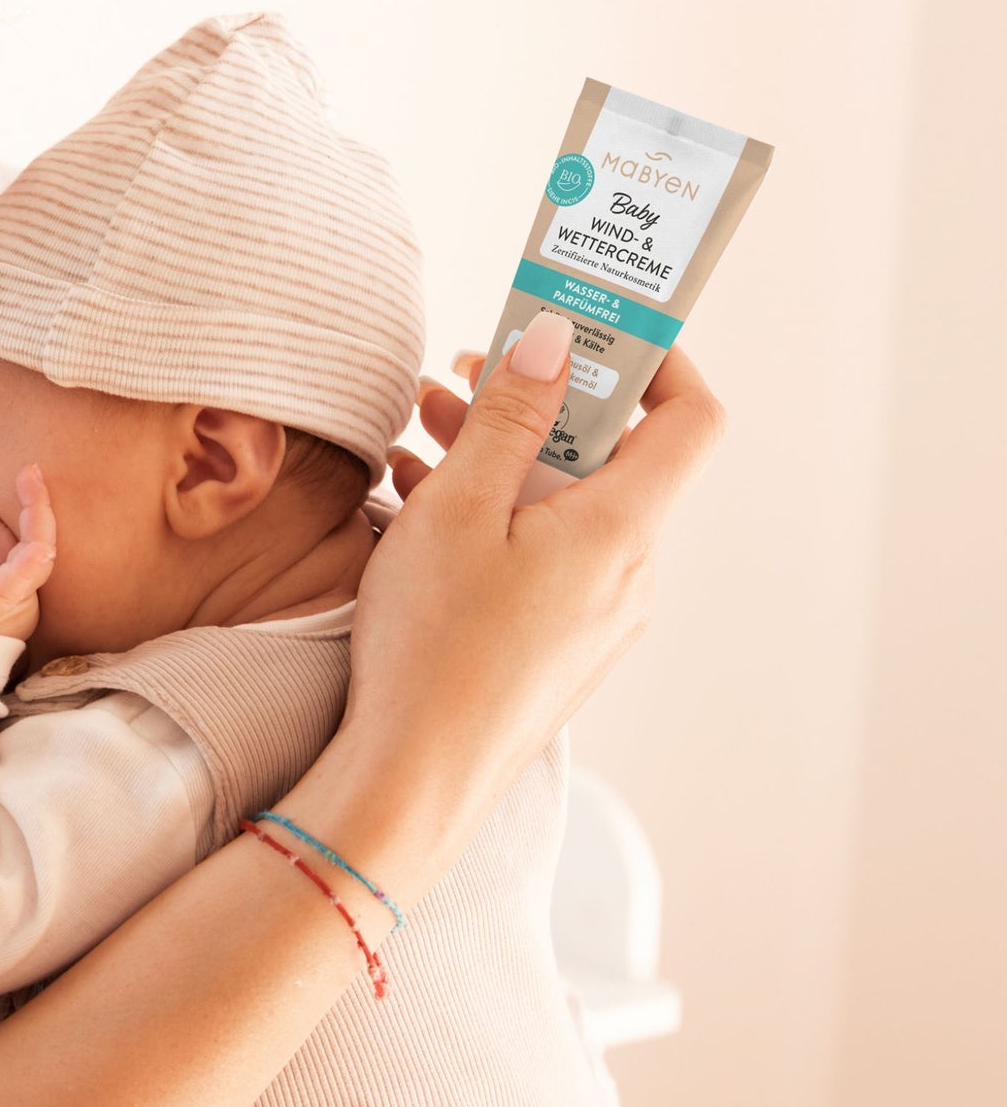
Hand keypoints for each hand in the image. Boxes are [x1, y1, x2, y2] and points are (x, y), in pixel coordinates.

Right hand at [288, 311, 726, 910]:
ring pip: (564, 503)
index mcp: (621, 529)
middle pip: (611, 456)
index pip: (691, 419)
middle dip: (539, 401)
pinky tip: (416, 494)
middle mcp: (627, 571)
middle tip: (469, 368)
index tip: (589, 328)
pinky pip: (540, 551)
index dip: (656, 360)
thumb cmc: (434, 647)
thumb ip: (511, 416)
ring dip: (501, 454)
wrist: (415, 779)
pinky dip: (491, 510)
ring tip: (422, 424)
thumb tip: (554, 341)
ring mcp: (595, 613)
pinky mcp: (556, 641)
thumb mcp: (460, 507)